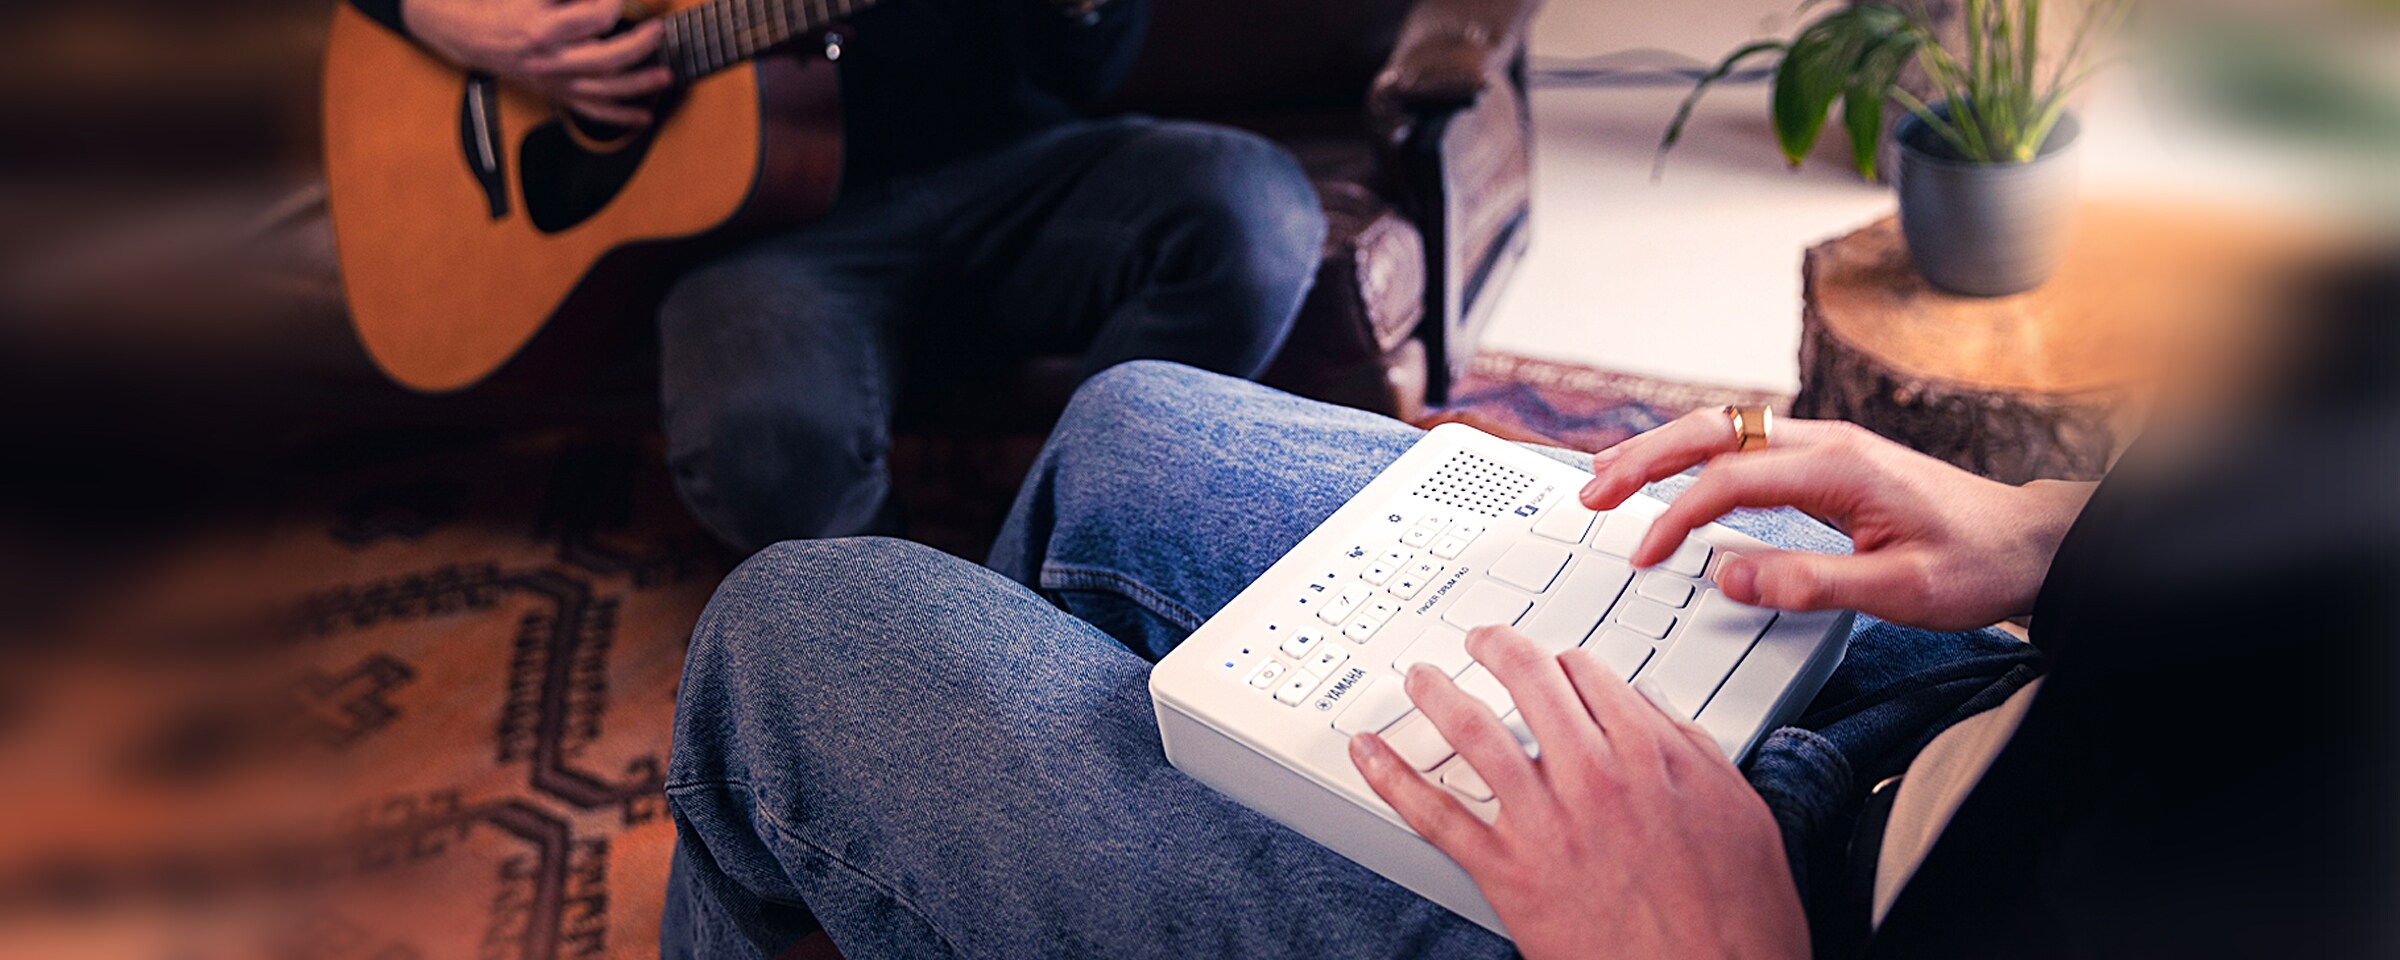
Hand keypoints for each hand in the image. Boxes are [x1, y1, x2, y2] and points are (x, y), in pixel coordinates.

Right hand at [401, 0, 672, 126]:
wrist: (474, 35)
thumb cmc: (508, 7)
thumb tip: (611, 0)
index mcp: (542, 29)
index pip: (592, 19)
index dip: (614, 7)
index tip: (624, 1)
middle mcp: (549, 60)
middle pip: (603, 60)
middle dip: (638, 47)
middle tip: (660, 31)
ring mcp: (554, 82)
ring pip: (603, 90)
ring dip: (638, 85)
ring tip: (665, 76)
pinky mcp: (557, 95)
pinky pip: (592, 111)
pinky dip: (620, 116)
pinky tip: (644, 116)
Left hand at [1352, 627, 1807, 959]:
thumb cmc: (1737, 919)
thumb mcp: (1742, 816)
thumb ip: (1694, 754)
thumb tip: (1658, 714)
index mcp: (1651, 755)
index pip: (1589, 677)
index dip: (1565, 663)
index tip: (1554, 663)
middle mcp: (1592, 776)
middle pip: (1528, 683)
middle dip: (1496, 649)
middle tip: (1480, 641)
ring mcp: (1544, 822)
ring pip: (1473, 733)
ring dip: (1437, 693)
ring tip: (1420, 677)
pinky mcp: (1507, 872)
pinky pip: (1435, 815)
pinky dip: (1392, 778)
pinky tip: (1368, 753)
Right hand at [1580, 409, 2092, 630]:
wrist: (2033, 541)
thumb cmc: (1977, 564)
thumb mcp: (1900, 589)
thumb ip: (1810, 582)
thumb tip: (1728, 576)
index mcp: (1840, 466)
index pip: (1730, 479)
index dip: (1676, 516)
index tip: (1644, 555)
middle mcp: (1826, 443)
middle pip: (1711, 431)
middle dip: (1642, 457)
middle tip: (1590, 490)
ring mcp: (1825, 446)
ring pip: (1722, 429)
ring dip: (1660, 448)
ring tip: (1607, 474)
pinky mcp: (1826, 461)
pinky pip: (1742, 443)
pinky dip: (1692, 453)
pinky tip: (1669, 473)